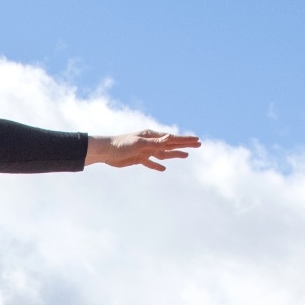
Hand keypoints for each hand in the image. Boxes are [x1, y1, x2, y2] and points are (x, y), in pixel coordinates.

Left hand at [86, 130, 200, 170]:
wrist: (105, 152)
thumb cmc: (121, 145)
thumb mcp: (139, 143)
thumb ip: (155, 142)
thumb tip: (169, 137)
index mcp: (152, 136)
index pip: (172, 138)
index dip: (185, 140)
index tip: (197, 140)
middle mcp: (150, 142)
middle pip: (171, 144)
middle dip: (185, 145)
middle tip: (198, 144)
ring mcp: (145, 151)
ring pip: (164, 153)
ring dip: (175, 154)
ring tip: (186, 156)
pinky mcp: (138, 159)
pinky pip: (151, 163)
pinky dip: (157, 165)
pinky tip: (163, 168)